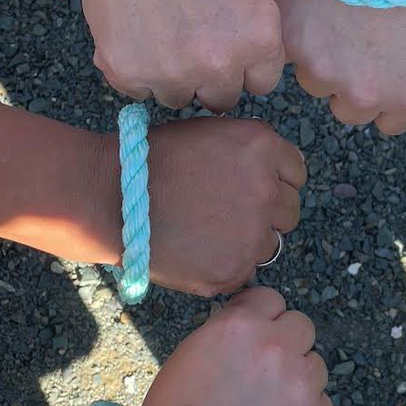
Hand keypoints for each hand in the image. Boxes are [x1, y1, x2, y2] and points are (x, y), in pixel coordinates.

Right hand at [81, 0, 284, 109]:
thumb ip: (254, 29)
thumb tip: (251, 62)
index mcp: (259, 40)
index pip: (261, 84)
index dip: (244, 68)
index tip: (228, 52)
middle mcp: (220, 63)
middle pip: (221, 98)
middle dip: (209, 77)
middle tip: (190, 44)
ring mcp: (173, 72)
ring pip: (178, 98)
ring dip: (171, 77)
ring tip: (158, 35)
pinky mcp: (129, 72)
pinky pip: (138, 91)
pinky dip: (134, 71)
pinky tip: (133, 36)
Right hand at [97, 116, 305, 295]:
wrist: (110, 198)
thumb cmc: (151, 161)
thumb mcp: (210, 134)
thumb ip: (250, 153)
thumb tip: (275, 173)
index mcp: (261, 146)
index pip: (295, 172)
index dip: (274, 182)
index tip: (250, 189)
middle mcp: (266, 188)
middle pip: (290, 210)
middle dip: (266, 214)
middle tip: (225, 214)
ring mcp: (253, 232)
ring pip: (271, 244)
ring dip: (248, 241)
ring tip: (206, 233)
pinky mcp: (234, 268)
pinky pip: (246, 271)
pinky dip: (226, 266)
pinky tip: (196, 251)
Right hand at [135, 287, 331, 405]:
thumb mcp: (193, 351)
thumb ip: (232, 328)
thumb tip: (258, 318)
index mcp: (241, 326)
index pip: (273, 300)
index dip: (263, 317)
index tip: (255, 336)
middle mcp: (276, 348)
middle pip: (302, 326)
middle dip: (286, 343)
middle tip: (264, 372)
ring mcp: (300, 385)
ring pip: (316, 364)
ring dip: (298, 377)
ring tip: (266, 405)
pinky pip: (322, 402)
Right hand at [273, 0, 405, 134]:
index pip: (390, 125)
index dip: (387, 95)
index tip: (385, 73)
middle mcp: (363, 93)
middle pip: (348, 109)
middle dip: (351, 83)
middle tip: (356, 44)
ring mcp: (322, 69)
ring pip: (314, 80)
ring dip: (321, 58)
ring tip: (335, 16)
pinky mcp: (291, 40)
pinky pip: (289, 50)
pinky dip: (299, 31)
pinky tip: (316, 3)